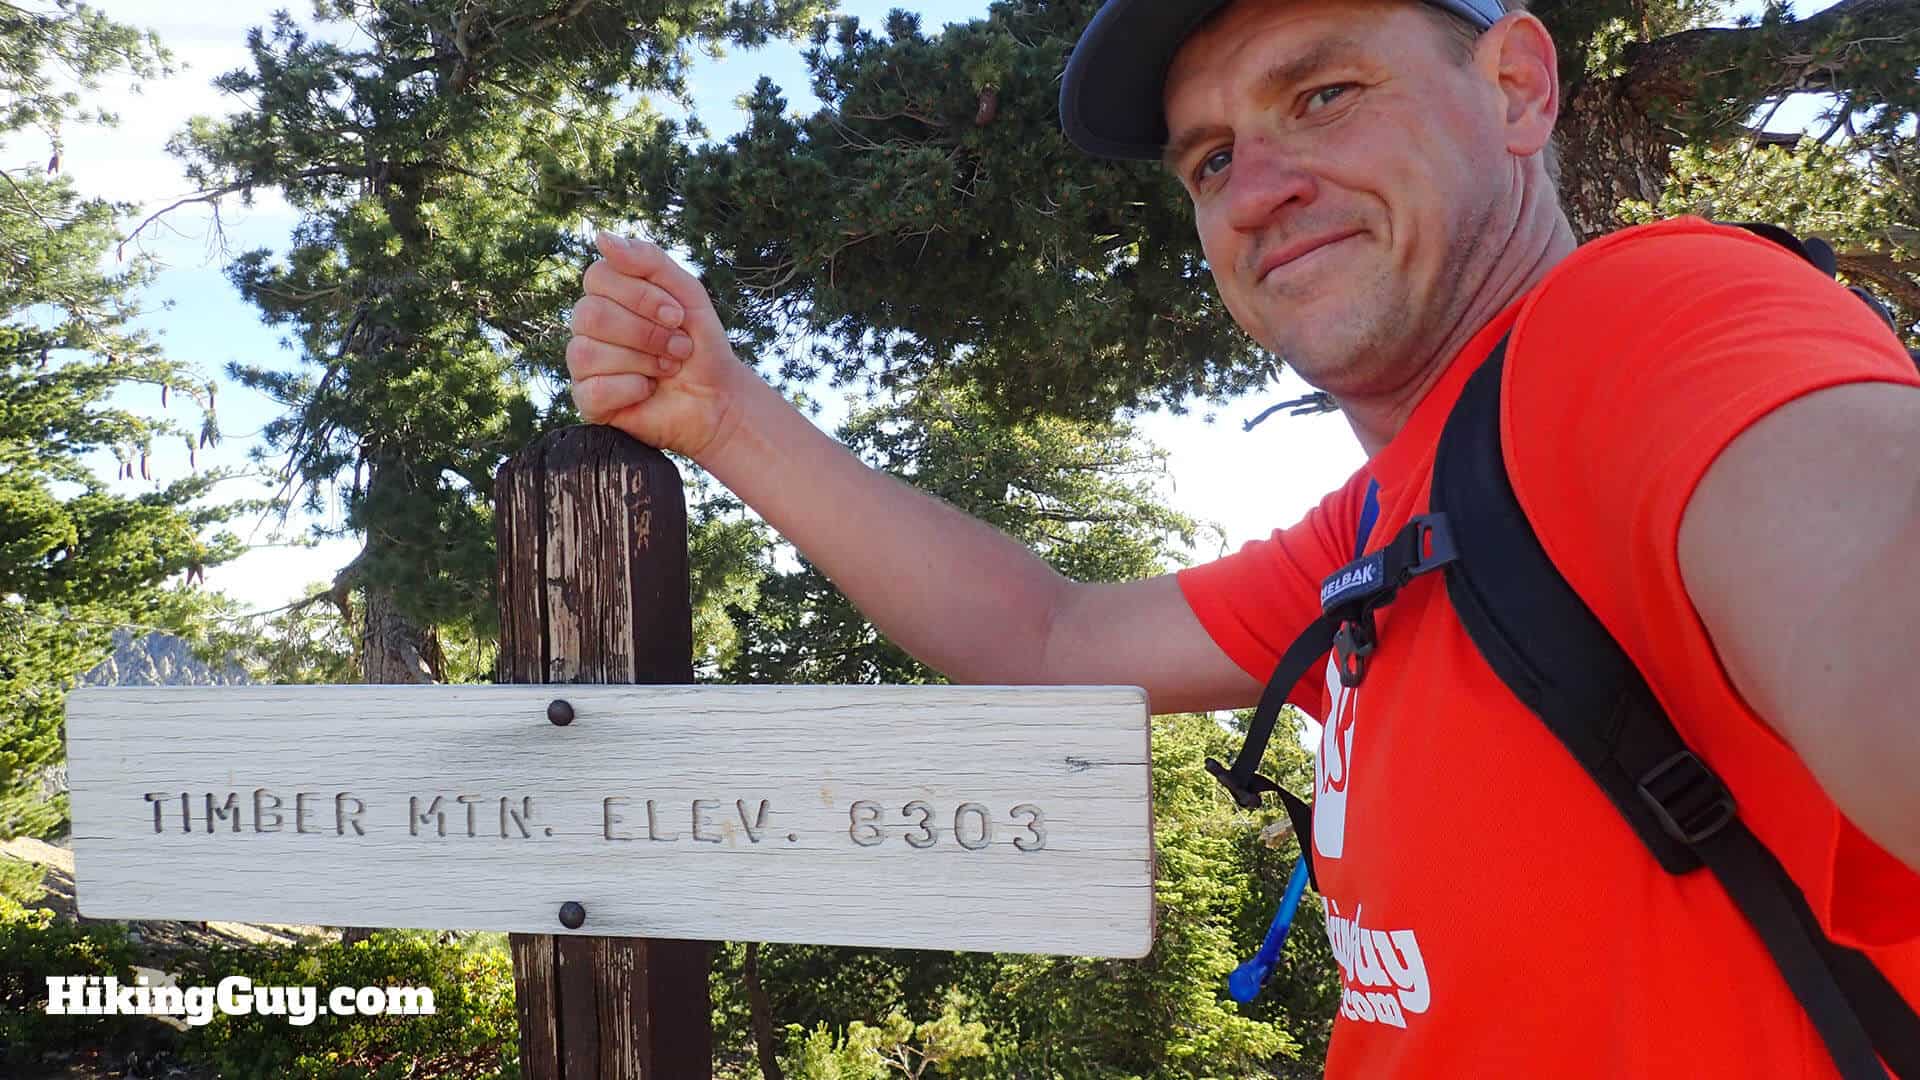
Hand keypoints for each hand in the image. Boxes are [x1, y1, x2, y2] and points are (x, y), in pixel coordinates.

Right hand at [567, 231, 752, 460]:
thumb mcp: (686, 292)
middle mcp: (588, 326)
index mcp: (607, 294)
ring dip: (643, 361)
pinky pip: (593, 390)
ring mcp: (584, 363)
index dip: (641, 297)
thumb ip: (649, 260)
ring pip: (588, 352)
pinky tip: (648, 390)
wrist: (717, 397)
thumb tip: (601, 237)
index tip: (678, 316)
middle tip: (680, 347)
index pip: (598, 277)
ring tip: (668, 368)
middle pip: (590, 315)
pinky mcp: (588, 401)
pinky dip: (632, 389)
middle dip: (646, 333)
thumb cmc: (700, 342)